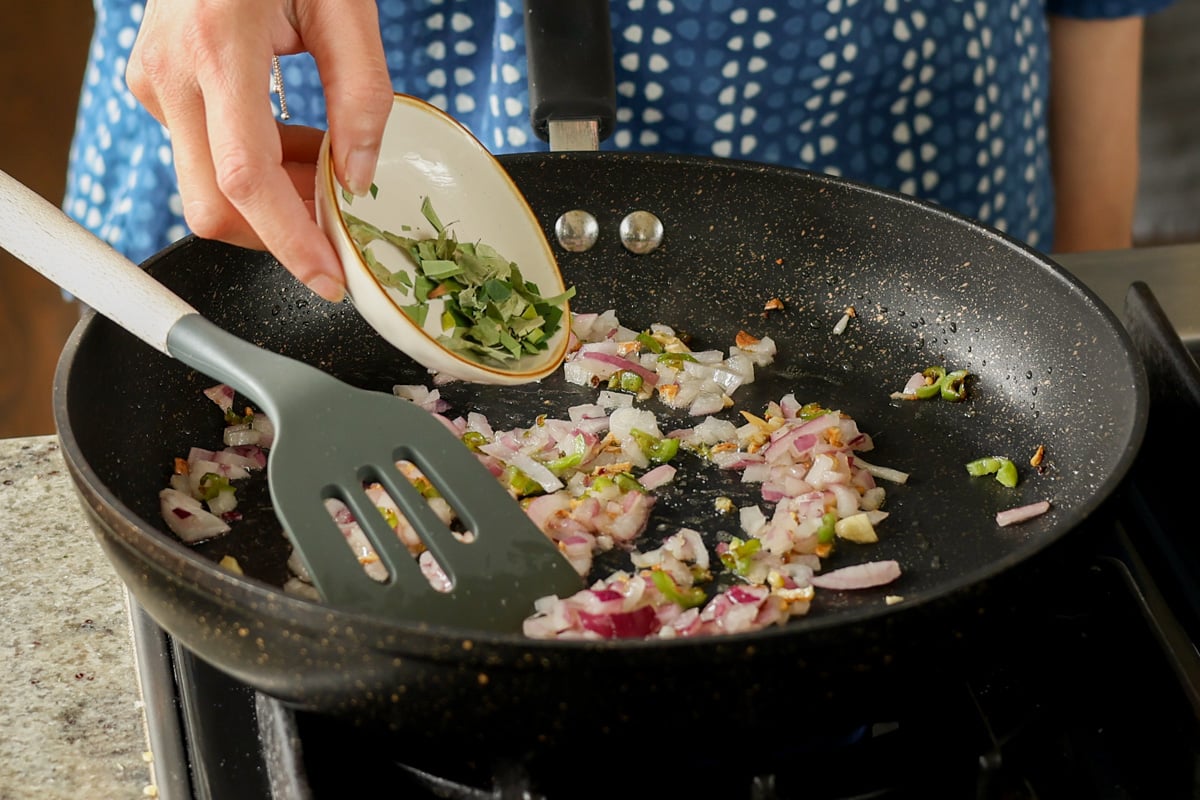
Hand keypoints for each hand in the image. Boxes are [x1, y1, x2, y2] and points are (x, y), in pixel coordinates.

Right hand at [126, 0, 392, 300]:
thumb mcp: (346, 6)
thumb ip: (362, 95)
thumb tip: (357, 179)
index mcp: (220, 46)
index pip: (245, 179)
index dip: (288, 243)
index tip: (327, 280)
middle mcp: (171, 72)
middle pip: (216, 204)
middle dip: (280, 232)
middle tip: (336, 218)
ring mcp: (153, 82)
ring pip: (208, 189)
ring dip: (272, 200)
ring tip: (321, 164)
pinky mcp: (153, 86)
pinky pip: (203, 158)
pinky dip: (255, 170)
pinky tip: (292, 143)